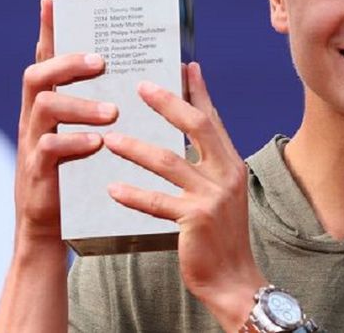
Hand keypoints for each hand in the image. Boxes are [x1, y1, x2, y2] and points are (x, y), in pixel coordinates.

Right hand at [14, 0, 118, 243]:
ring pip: (44, 107)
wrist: (51, 230)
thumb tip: (135, 71)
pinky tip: (96, 144)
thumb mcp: (87, 133)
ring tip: (112, 112)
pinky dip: (73, 142)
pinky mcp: (36, 173)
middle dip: (67, 62)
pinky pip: (47, 149)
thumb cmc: (76, 175)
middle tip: (100, 61)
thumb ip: (101, 103)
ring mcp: (32, 144)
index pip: (46, 58)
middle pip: (37, 75)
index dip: (47, 29)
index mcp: (48, 104)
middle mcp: (34, 118)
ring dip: (80, 104)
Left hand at [103, 63, 265, 330]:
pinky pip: (158, 202)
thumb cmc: (218, 235)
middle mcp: (227, 173)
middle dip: (168, 103)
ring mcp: (213, 196)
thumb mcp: (220, 193)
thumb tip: (185, 136)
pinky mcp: (196, 219)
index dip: (198, 91)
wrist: (232, 279)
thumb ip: (206, 164)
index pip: (212, 119)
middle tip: (139, 86)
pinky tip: (113, 188)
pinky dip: (134, 194)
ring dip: (137, 148)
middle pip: (197, 126)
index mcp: (231, 163)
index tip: (184, 65)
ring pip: (169, 161)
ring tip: (110, 139)